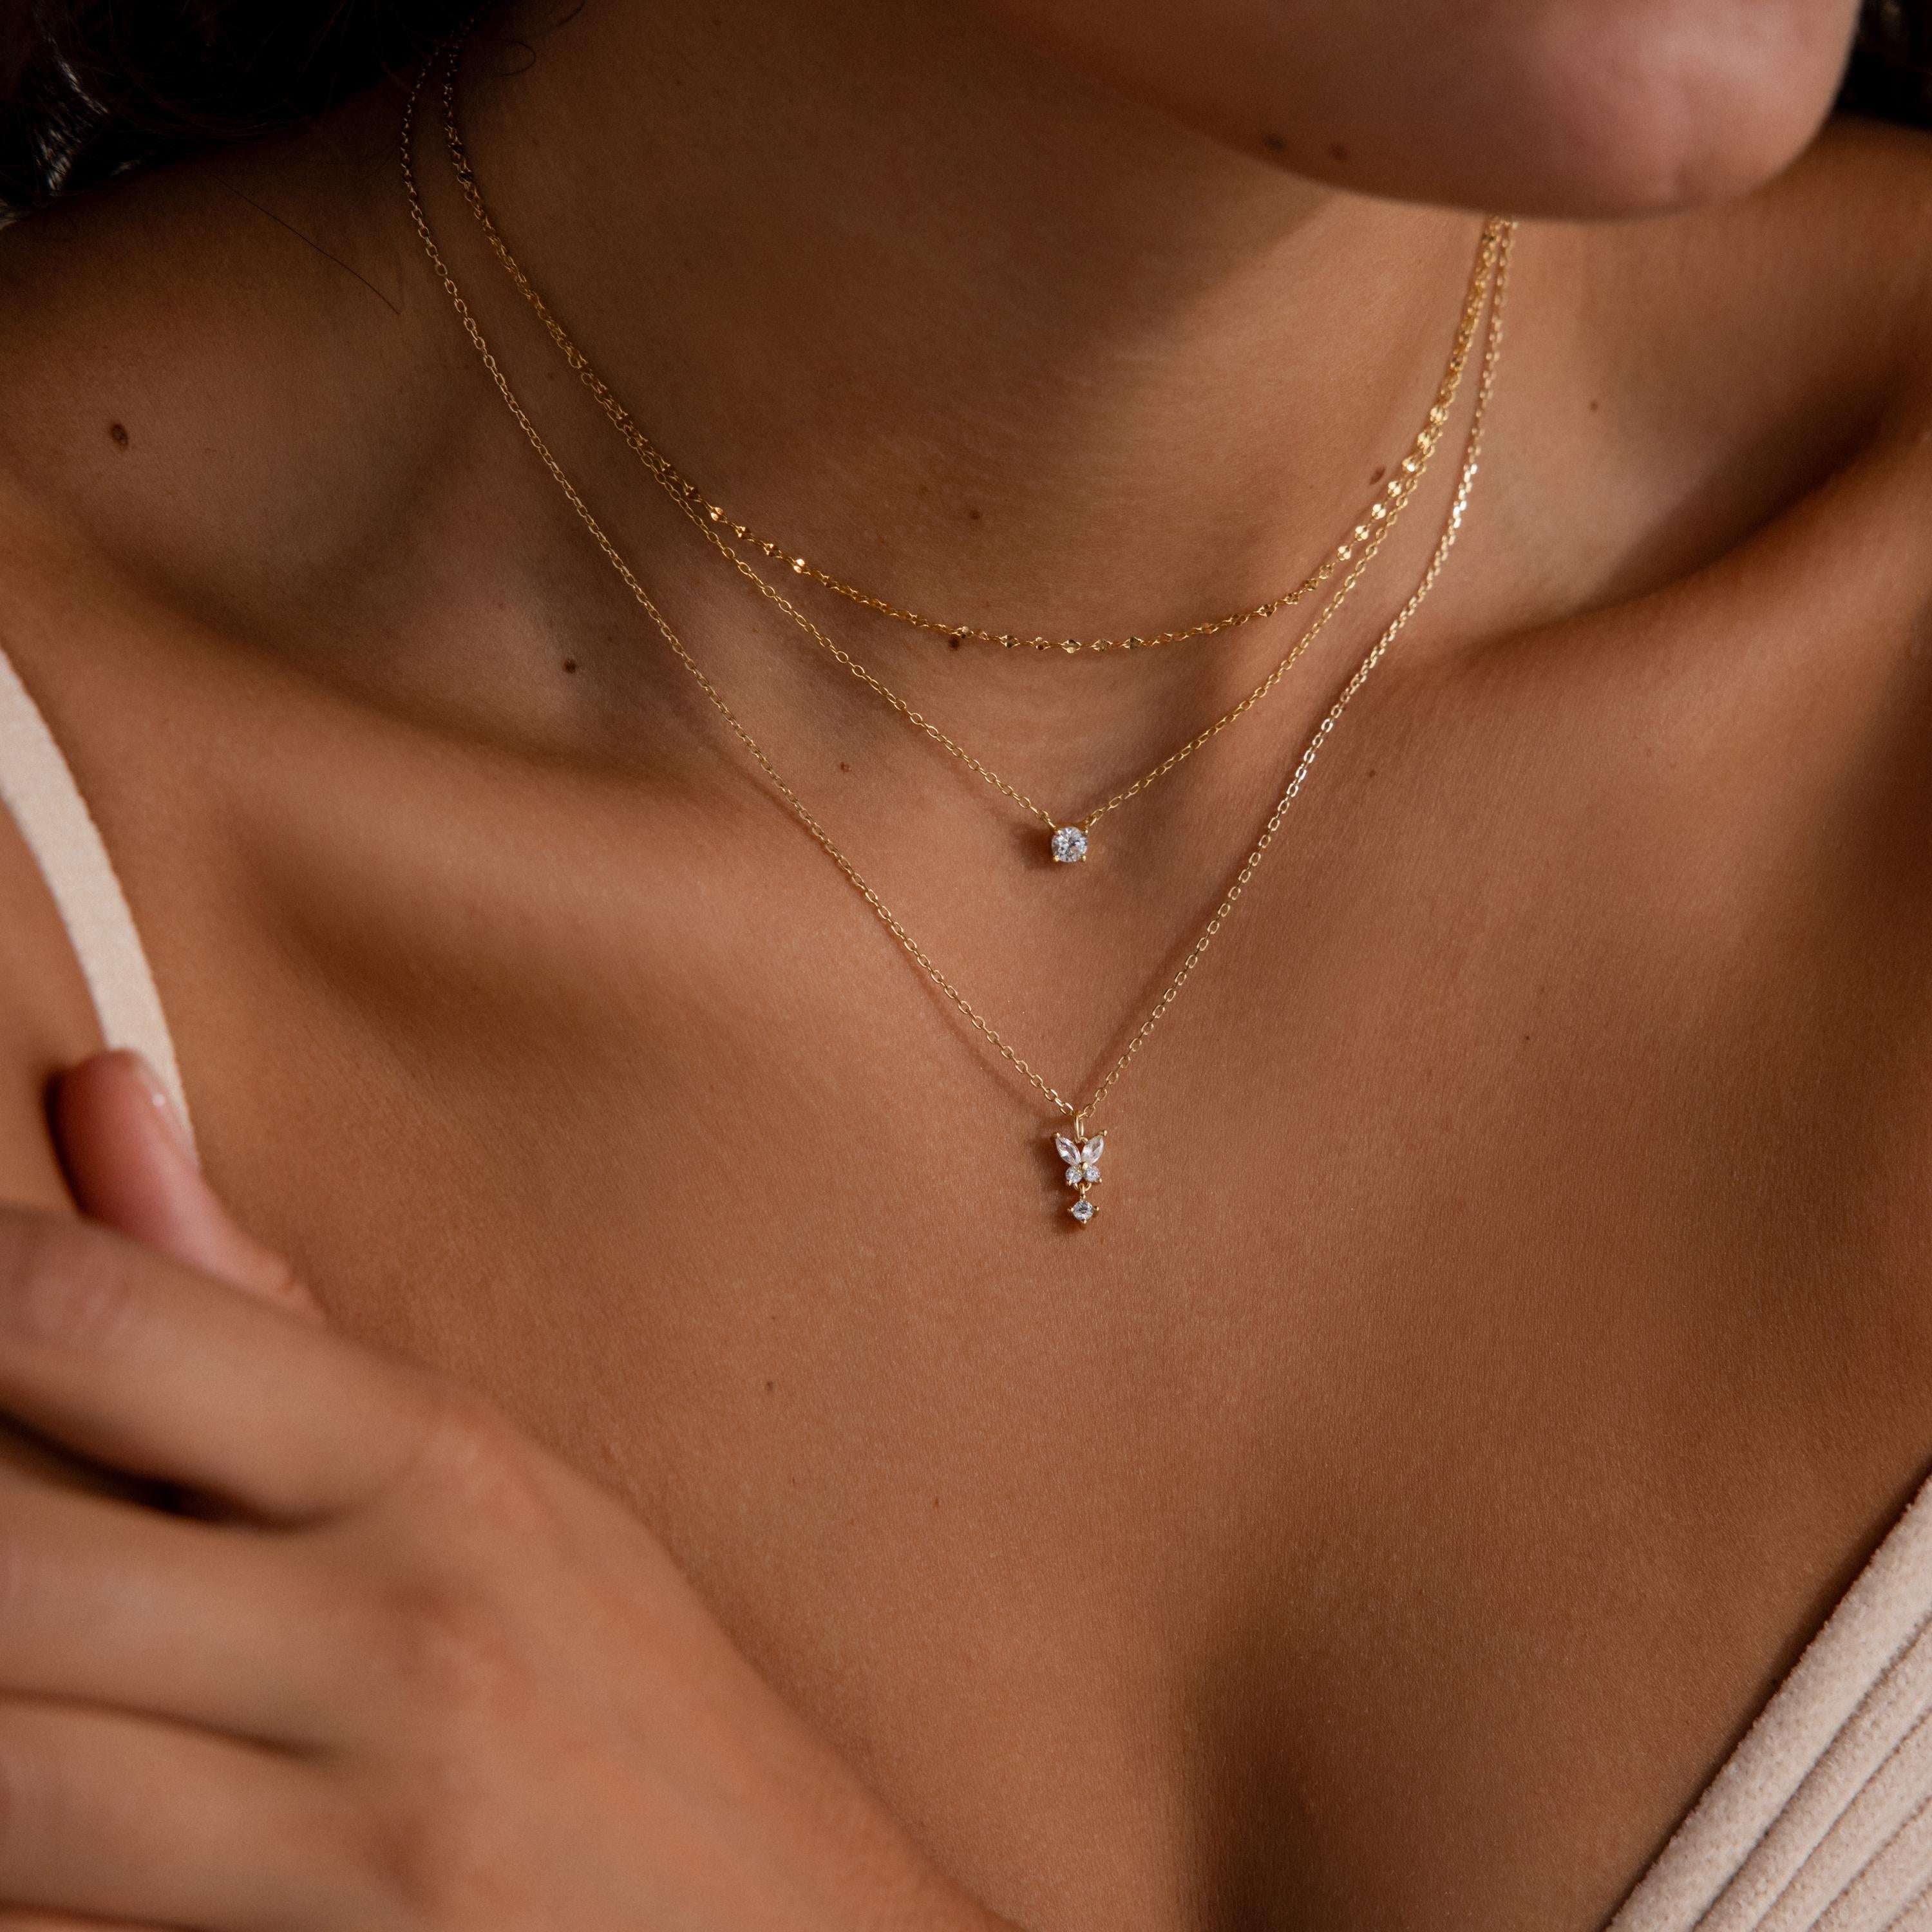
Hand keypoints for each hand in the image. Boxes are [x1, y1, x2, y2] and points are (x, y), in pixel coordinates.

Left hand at [0, 1051, 1006, 1931]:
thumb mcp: (488, 1488)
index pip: (97, 1316)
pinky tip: (43, 1817)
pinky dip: (17, 1863)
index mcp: (438, 1460)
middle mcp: (405, 1624)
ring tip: (20, 1663)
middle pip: (0, 1550)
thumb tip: (100, 1094)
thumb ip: (260, 1313)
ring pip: (1, 1771)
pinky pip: (64, 1911)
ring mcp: (374, 1825)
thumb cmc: (628, 1701)